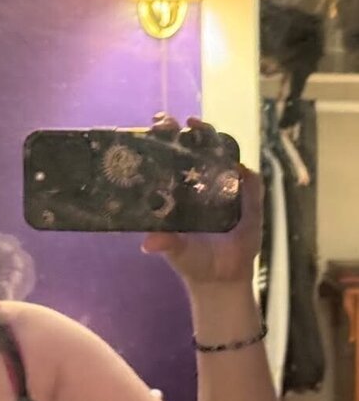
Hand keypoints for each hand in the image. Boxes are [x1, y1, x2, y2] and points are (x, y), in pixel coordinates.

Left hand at [140, 115, 262, 288]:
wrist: (222, 278)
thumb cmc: (193, 260)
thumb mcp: (177, 253)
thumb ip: (166, 245)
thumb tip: (148, 244)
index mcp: (178, 190)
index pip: (169, 156)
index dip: (163, 138)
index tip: (156, 124)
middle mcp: (201, 183)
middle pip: (196, 149)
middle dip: (191, 131)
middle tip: (186, 122)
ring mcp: (227, 189)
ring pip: (224, 157)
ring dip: (219, 143)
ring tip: (212, 134)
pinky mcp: (249, 201)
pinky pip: (251, 183)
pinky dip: (248, 176)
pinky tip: (242, 171)